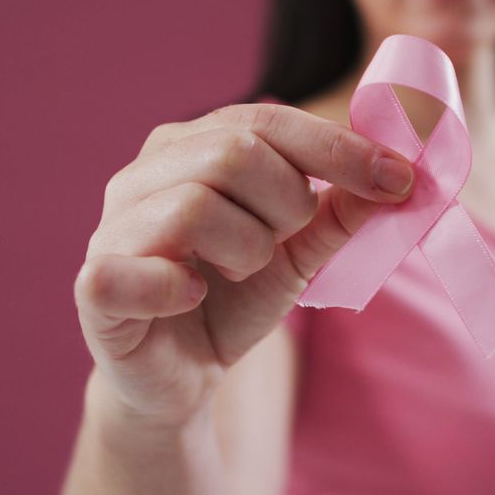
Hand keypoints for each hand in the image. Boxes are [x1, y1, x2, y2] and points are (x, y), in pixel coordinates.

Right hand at [72, 103, 414, 427]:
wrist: (180, 374)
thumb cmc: (234, 297)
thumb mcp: (299, 253)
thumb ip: (339, 214)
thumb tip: (398, 177)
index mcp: (195, 144)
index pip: (270, 120)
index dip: (340, 148)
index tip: (400, 179)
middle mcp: (147, 171)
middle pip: (234, 153)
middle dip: (287, 204)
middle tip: (287, 240)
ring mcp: (113, 225)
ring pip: (194, 205)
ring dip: (246, 248)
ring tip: (242, 270)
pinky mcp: (94, 284)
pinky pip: (129, 269)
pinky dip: (175, 285)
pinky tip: (194, 294)